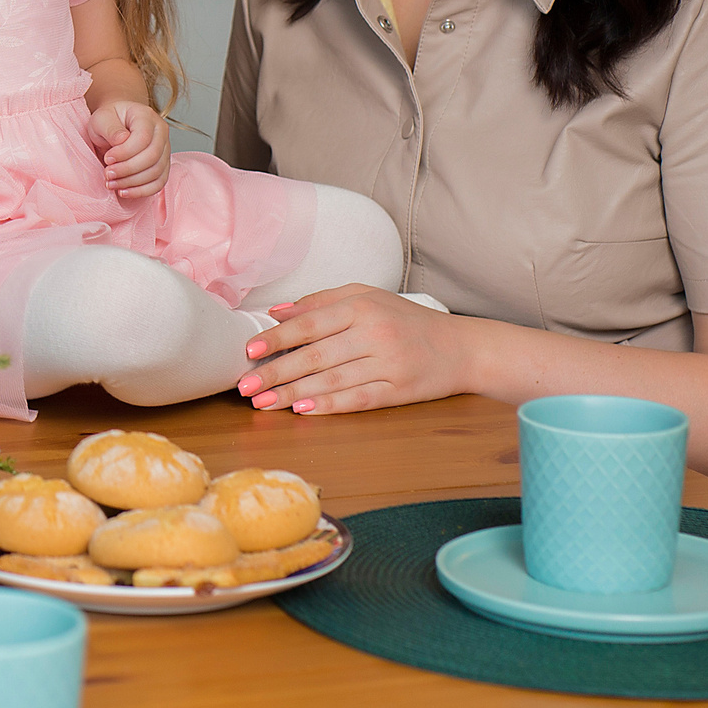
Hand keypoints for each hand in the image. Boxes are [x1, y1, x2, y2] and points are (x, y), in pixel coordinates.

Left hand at [88, 100, 171, 197]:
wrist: (113, 127)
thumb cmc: (107, 121)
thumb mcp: (101, 119)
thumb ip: (111, 129)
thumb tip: (122, 141)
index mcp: (146, 116)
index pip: (143, 138)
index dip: (125, 152)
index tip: (107, 158)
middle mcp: (160, 132)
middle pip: (152, 157)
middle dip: (127, 169)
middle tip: (108, 173)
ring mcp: (165, 149)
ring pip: (156, 172)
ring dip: (132, 182)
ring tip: (111, 183)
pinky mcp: (162, 166)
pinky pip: (159, 183)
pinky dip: (141, 191)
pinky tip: (123, 192)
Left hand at [235, 282, 471, 414]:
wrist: (462, 347)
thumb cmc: (406, 320)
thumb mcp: (366, 297)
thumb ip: (321, 301)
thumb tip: (276, 311)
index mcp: (361, 307)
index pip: (310, 324)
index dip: (278, 338)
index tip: (249, 350)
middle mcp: (374, 334)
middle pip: (316, 355)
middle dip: (277, 372)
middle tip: (246, 385)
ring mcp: (387, 365)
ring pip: (332, 381)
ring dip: (294, 394)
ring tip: (264, 403)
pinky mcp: (398, 392)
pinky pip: (358, 400)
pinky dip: (330, 406)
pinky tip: (303, 411)